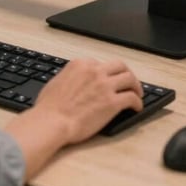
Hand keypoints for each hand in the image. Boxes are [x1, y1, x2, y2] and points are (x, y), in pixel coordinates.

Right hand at [4, 57, 142, 179]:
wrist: (52, 121)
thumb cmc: (49, 107)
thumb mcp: (57, 82)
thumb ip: (70, 77)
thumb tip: (75, 82)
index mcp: (80, 64)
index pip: (100, 64)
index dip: (107, 73)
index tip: (110, 80)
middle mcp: (94, 71)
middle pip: (119, 66)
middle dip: (126, 73)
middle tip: (130, 83)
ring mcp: (104, 86)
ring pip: (129, 78)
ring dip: (136, 86)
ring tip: (137, 94)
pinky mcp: (112, 102)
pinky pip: (131, 98)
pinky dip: (137, 102)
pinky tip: (136, 108)